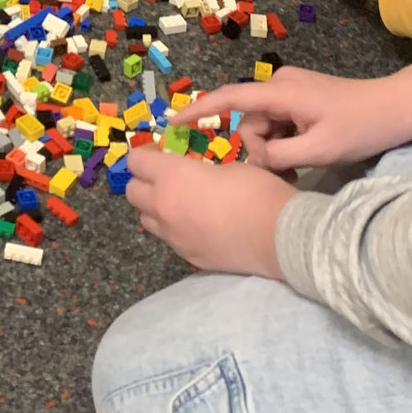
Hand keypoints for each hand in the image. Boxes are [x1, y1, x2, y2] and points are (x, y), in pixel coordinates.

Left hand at [124, 148, 291, 275]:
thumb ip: (198, 170)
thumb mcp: (226, 166)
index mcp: (172, 176)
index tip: (160, 155)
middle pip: (132, 192)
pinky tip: (198, 226)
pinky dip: (174, 230)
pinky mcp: (187, 256)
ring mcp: (173, 236)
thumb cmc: (256, 190)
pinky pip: (168, 239)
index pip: (136, 162)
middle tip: (165, 178)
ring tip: (180, 203)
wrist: (279, 236)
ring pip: (145, 219)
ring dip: (155, 208)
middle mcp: (164, 206)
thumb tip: (194, 175)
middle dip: (143, 182)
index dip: (146, 156)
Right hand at [171, 62, 411, 172]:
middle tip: (289, 170)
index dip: (198, 109)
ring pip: (265, 125)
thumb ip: (278, 156)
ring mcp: (291, 88)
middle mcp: (280, 83)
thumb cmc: (360, 127)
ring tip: (303, 165)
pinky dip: (285, 140)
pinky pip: (279, 121)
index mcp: (281, 92)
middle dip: (261, 148)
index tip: (173, 121)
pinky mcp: (301, 96)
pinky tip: (306, 154)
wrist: (396, 108)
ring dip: (276, 148)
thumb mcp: (319, 150)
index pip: (229, 98)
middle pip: (250, 120)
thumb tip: (256, 157)